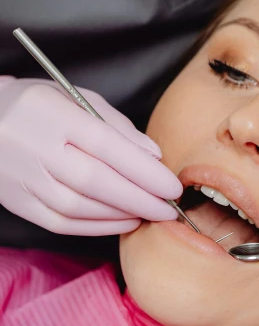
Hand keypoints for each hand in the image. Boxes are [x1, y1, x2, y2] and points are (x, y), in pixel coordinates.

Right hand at [0, 78, 180, 234]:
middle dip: (139, 199)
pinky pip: (61, 223)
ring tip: (149, 214)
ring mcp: (24, 178)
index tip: (172, 186)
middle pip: (95, 181)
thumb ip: (116, 125)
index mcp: (55, 116)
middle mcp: (37, 149)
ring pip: (79, 207)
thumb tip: (152, 155)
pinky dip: (96, 227)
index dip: (144, 171)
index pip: (107, 146)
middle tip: (169, 209)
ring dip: (120, 215)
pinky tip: (121, 222)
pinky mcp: (17, 202)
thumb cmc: (37, 106)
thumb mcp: (75, 98)